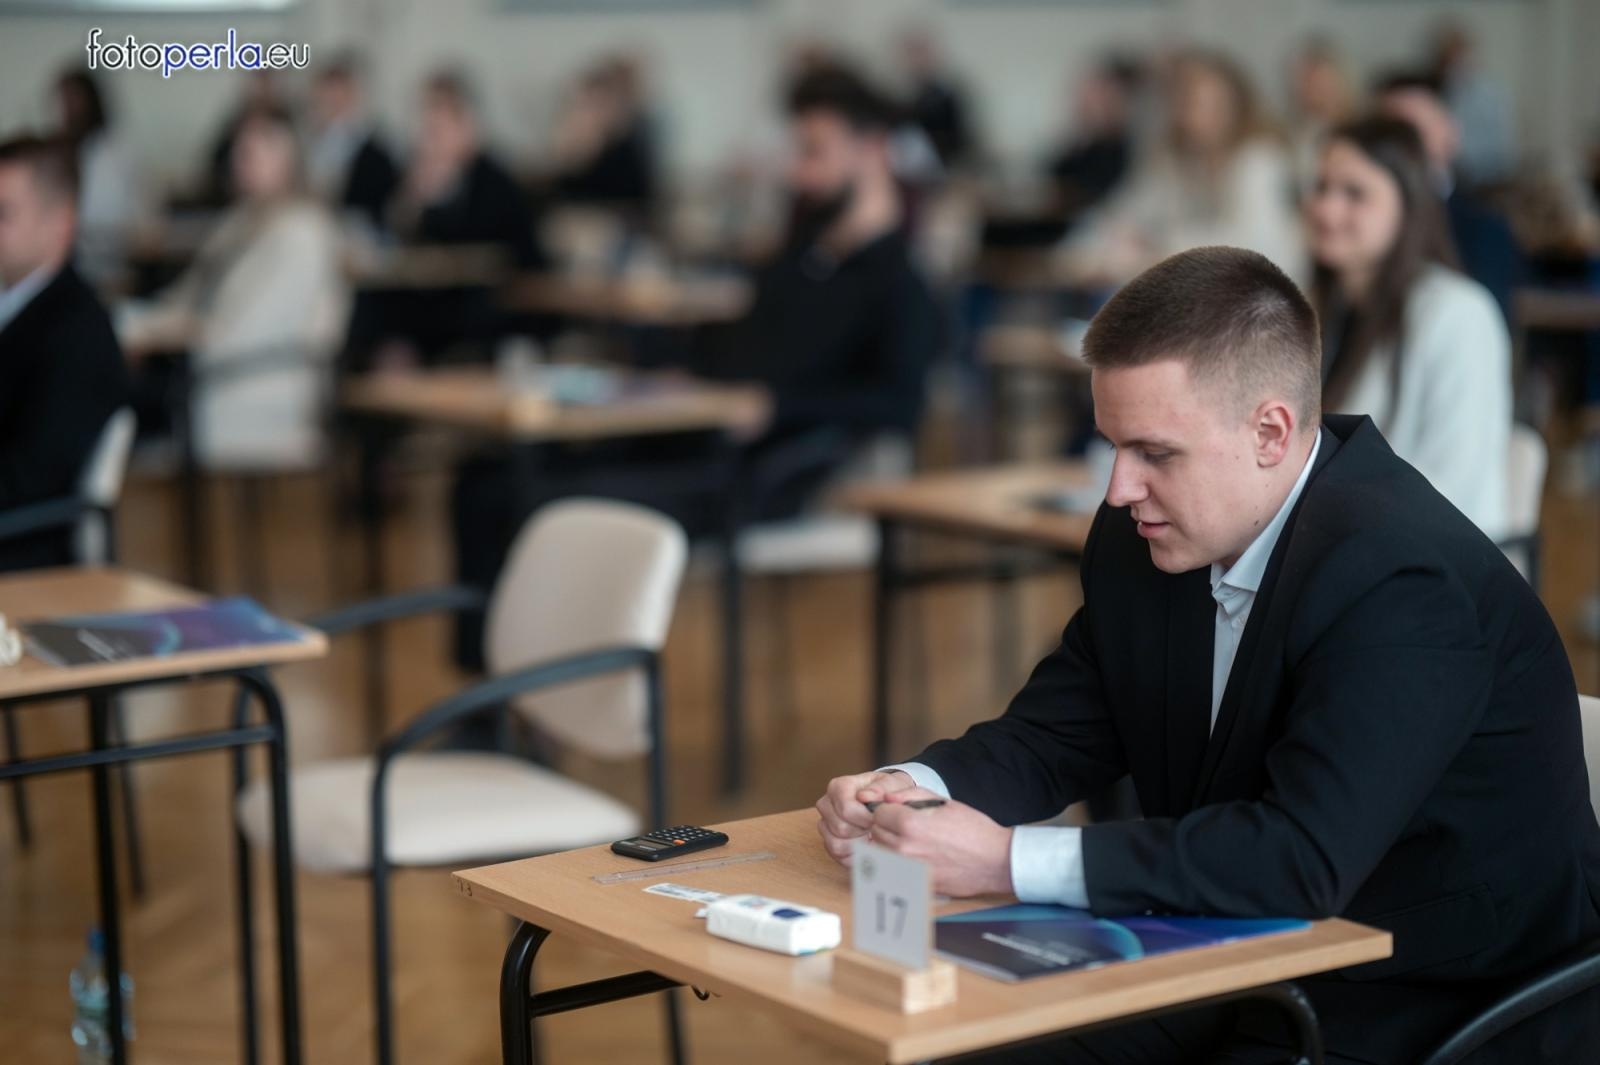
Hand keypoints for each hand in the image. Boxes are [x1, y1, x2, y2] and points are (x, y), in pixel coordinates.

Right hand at [815, 769, 916, 863]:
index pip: (846, 808)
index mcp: (838, 786)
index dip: (865, 818)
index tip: (879, 820)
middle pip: (840, 827)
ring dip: (858, 845)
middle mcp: (826, 804)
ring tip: (872, 836)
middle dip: (862, 831)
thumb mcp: (891, 784)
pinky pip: (837, 855)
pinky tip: (867, 846)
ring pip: (836, 844)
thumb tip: (864, 795)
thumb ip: (881, 787)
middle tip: (877, 828)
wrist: (885, 800)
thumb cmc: (887, 791)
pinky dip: (854, 855)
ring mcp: (825, 824)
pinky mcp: (828, 841)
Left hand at [868, 792, 1014, 897]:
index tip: (899, 812)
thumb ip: (910, 795)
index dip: (888, 810)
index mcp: (910, 824)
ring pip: (882, 853)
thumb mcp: (942, 801)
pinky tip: (917, 858)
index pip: (878, 814)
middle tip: (906, 826)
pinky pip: (894, 870)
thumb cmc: (972, 827)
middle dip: (887, 827)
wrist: (995, 860)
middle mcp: (904, 848)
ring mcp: (908, 869)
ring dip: (890, 845)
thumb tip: (886, 799)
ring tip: (912, 842)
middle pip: (876, 833)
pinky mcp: (915, 884)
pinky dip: (900, 863)